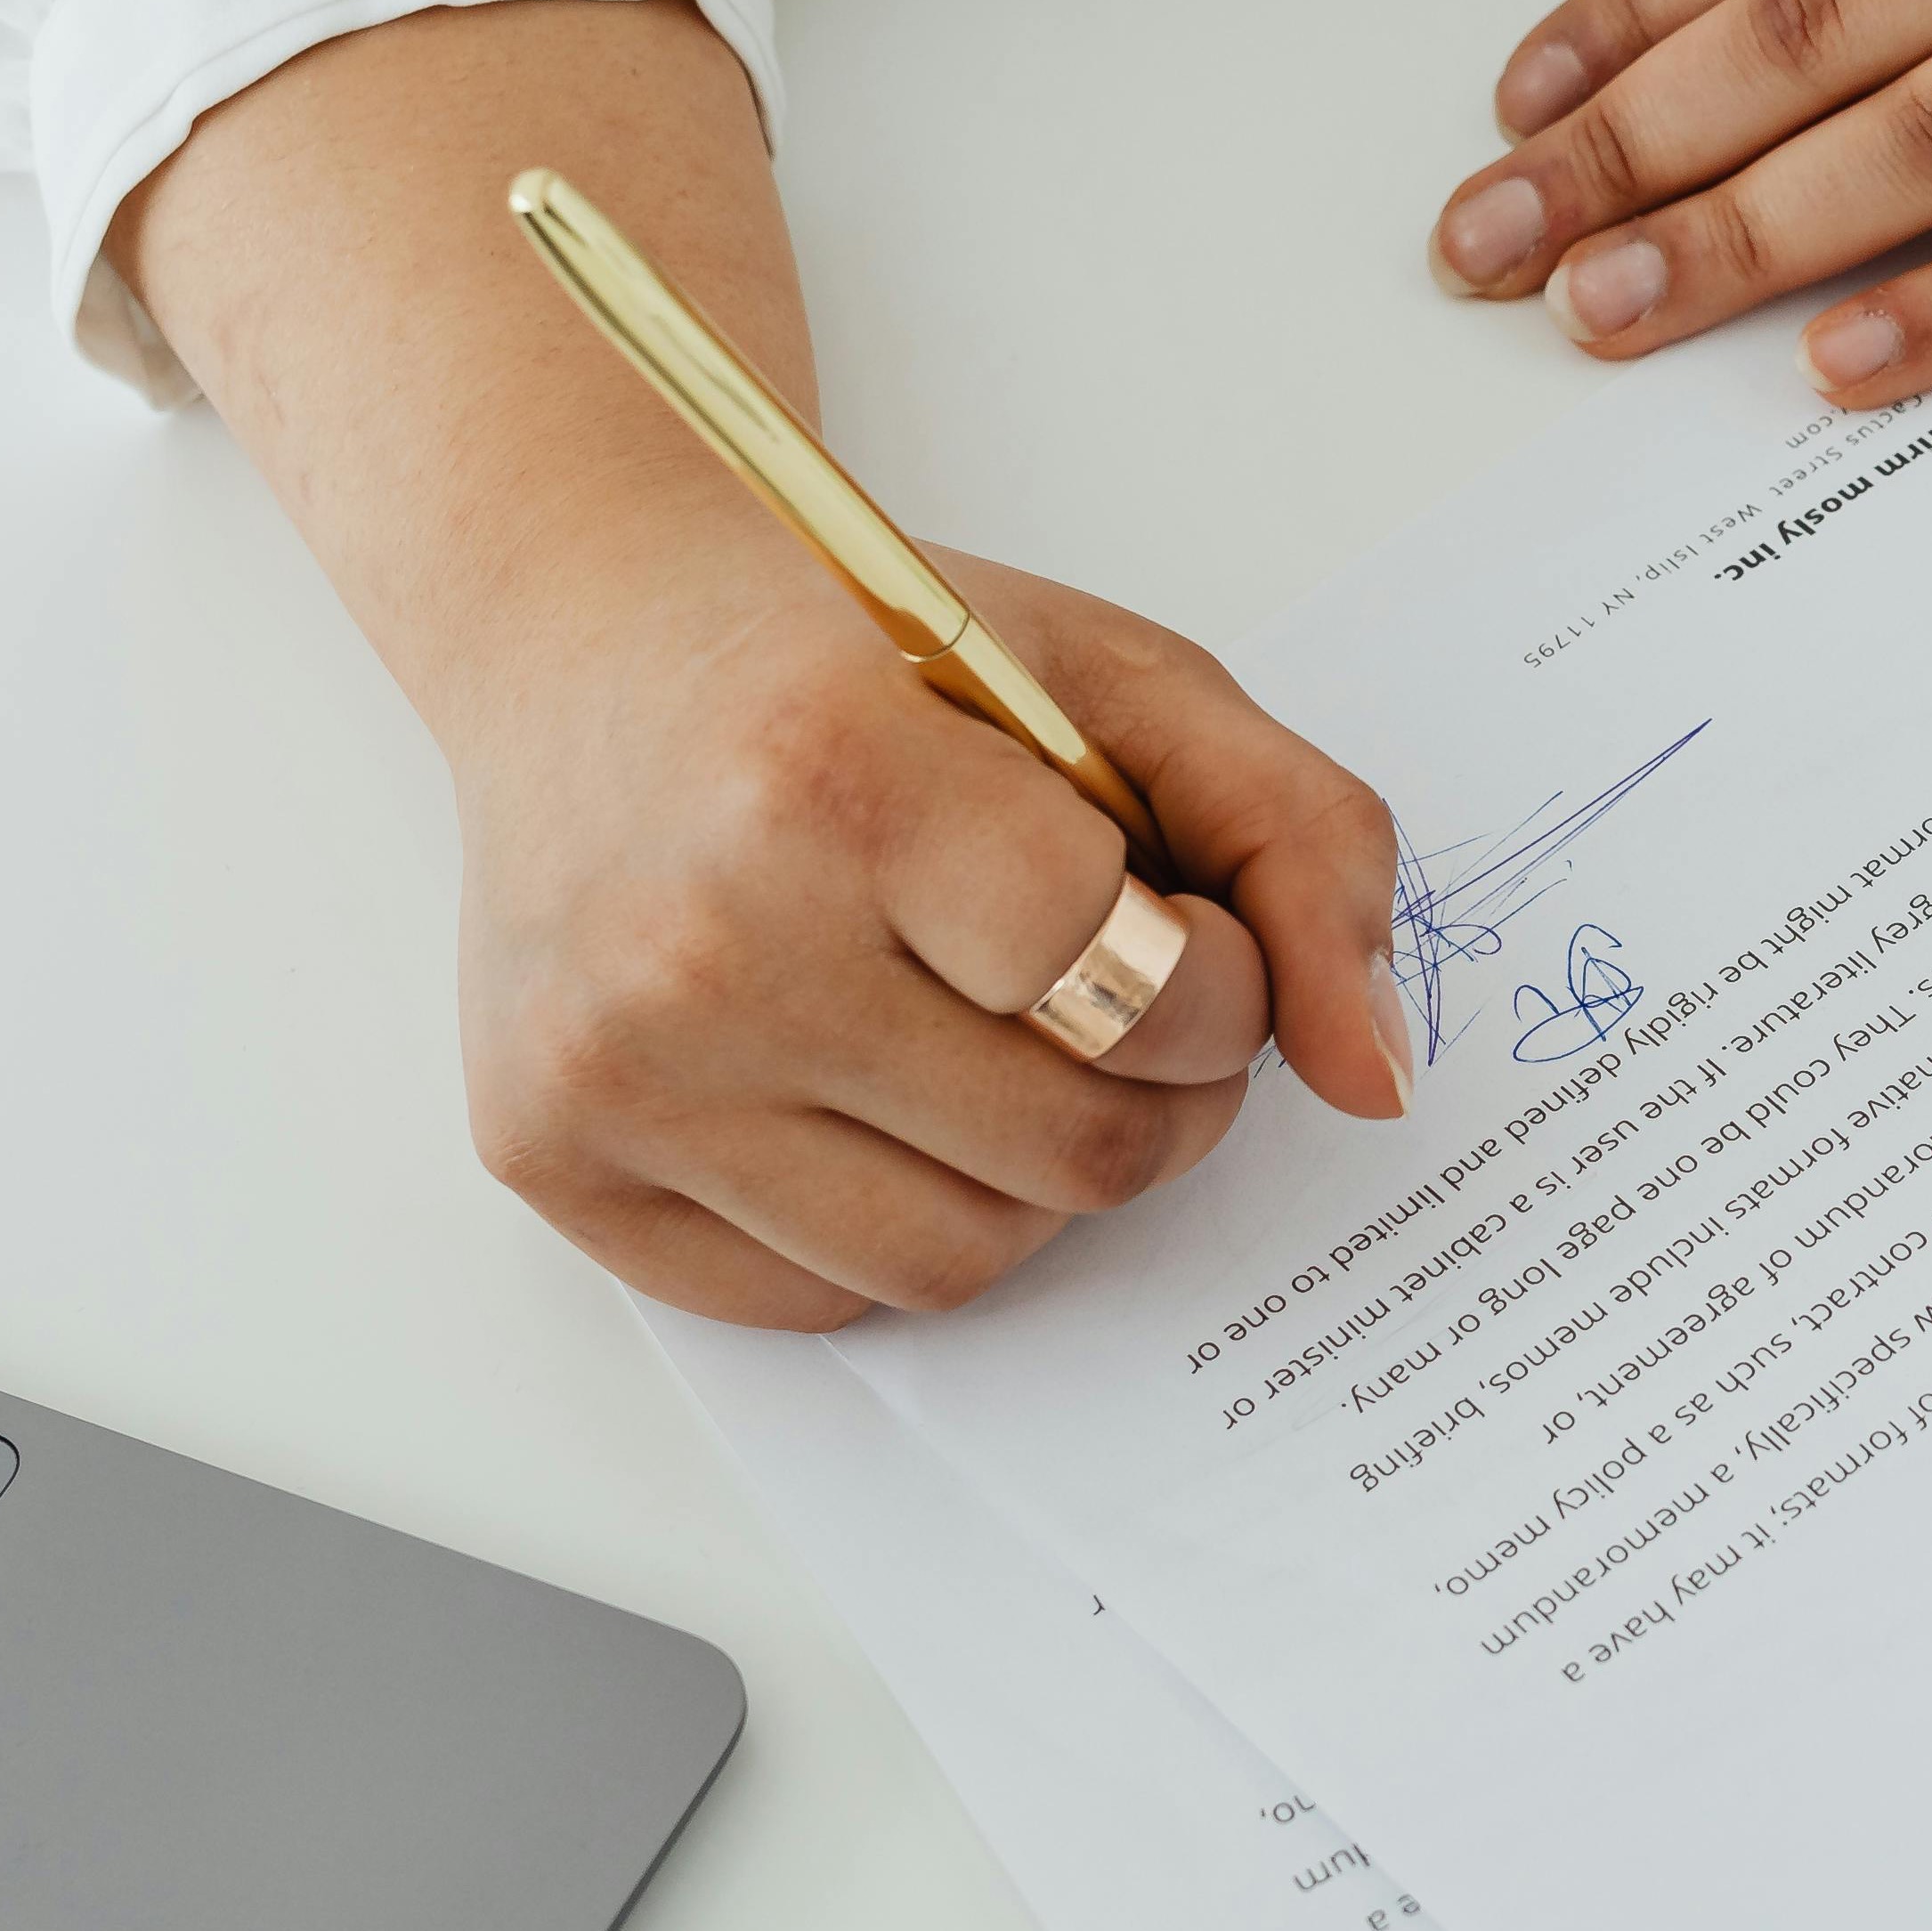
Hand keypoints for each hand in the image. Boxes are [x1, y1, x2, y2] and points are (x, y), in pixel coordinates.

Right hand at [110, 0, 1413, 1330]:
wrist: (589, 633)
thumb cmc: (865, 654)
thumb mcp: (1120, 681)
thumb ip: (1301, 848)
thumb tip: (1382, 1083)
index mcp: (835, 779)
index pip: (1137, 990)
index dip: (1221, 986)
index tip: (1193, 932)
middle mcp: (701, 942)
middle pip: (1071, 1155)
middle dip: (1160, 1095)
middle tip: (1130, 1004)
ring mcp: (611, 1071)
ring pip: (956, 1259)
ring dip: (1040, 1181)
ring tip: (1007, 1045)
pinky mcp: (550, 1160)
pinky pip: (815, 1298)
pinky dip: (897, 1219)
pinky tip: (878, 1088)